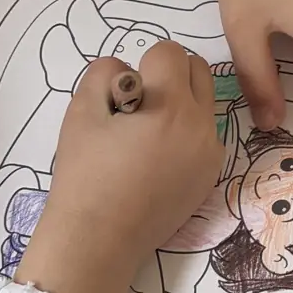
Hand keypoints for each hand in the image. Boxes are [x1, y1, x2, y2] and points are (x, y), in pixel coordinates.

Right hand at [15, 44, 221, 292]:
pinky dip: (187, 132)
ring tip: (148, 132)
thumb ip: (104, 74)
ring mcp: (211, 151)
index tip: (124, 95)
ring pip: (205, 101)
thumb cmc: (85, 175)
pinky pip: (206, 133)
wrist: (99, 240)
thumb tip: (127, 70)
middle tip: (138, 106)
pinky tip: (158, 158)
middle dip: (169, 75)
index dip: (142, 65)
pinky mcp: (211, 174)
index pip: (170, 52)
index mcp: (171, 106)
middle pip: (198, 70)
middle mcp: (202, 125)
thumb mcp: (81, 112)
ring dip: (182, 101)